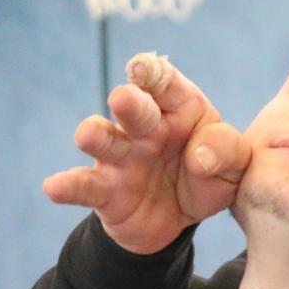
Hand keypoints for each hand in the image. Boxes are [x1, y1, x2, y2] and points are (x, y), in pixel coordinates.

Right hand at [42, 53, 251, 254]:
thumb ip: (227, 152)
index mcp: (179, 107)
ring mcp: (120, 155)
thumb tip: (201, 156)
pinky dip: (68, 185)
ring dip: (94, 134)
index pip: (165, 82)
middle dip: (128, 101)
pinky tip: (54, 187)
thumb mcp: (234, 165)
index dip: (153, 73)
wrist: (182, 219)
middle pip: (133, 106)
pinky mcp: (103, 189)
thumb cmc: (208, 175)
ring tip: (87, 135)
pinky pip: (83, 185)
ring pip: (103, 138)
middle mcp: (144, 125)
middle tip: (123, 99)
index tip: (144, 69)